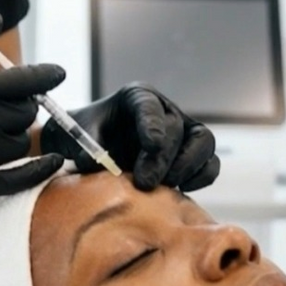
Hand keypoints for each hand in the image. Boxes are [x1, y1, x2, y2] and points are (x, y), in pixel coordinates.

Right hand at [0, 13, 66, 230]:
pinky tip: (50, 163)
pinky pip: (18, 180)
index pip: (23, 81)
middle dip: (23, 106)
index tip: (58, 73)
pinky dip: (39, 172)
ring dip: (17, 135)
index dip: (46, 76)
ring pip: (21, 143)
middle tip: (9, 105)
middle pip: (26, 113)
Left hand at [40, 83, 219, 191]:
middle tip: (144, 183)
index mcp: (137, 97)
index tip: (151, 145)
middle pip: (175, 129)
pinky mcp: (193, 153)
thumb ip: (83, 146)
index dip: (153, 124)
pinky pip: (210, 163)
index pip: (149, 106)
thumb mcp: (75, 135)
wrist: (95, 150)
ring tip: (165, 187)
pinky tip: (181, 189)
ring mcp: (183, 131)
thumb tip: (93, 163)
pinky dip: (201, 176)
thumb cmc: (86, 136)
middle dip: (161, 158)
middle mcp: (165, 110)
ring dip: (188, 166)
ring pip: (203, 142)